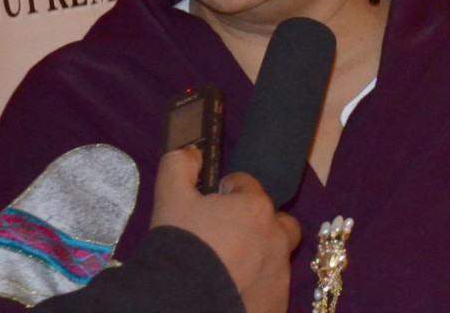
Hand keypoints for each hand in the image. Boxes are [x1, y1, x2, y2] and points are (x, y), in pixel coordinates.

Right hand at [151, 148, 300, 312]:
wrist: (177, 302)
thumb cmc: (179, 245)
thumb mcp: (169, 196)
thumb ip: (180, 164)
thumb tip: (193, 153)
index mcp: (255, 207)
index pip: (247, 185)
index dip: (228, 190)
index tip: (214, 201)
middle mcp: (276, 238)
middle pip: (278, 221)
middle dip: (260, 222)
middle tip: (232, 233)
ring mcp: (279, 274)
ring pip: (277, 257)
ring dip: (260, 255)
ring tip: (231, 266)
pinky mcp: (276, 305)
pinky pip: (272, 289)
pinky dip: (258, 287)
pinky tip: (235, 289)